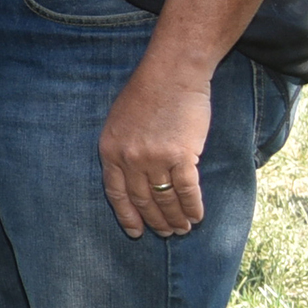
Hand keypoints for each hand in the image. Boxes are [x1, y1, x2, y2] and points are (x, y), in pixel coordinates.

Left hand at [96, 59, 211, 237]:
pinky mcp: (181, 156)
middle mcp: (129, 159)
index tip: (136, 232)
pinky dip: (192, 207)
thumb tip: (134, 177)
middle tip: (166, 233)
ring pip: (165, 200)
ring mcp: (154, 158)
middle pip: (142, 200)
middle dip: (155, 221)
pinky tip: (197, 216)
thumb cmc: (147, 93)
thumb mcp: (120, 122)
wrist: (172, 74)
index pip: (116, 194)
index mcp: (110, 150)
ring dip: (175, 218)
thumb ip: (123, 149)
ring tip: (183, 229)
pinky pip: (187, 191)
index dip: (127, 216)